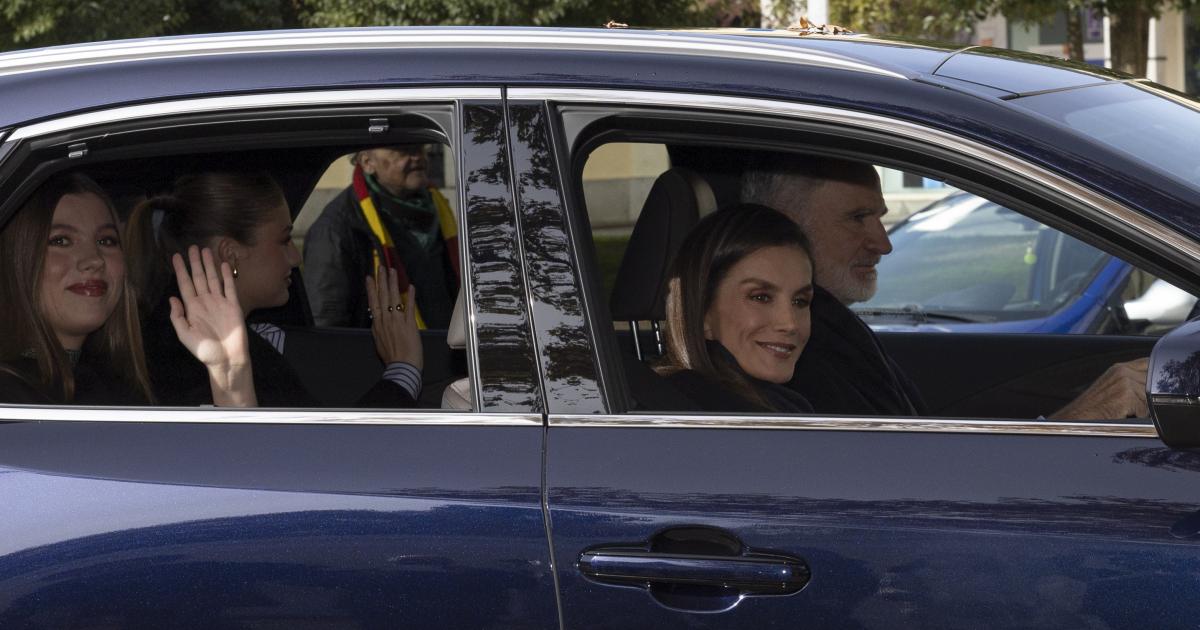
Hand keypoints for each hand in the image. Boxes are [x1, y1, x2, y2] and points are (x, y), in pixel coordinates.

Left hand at [169, 245, 256, 406]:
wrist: (227, 358)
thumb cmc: (205, 351)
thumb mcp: (185, 335)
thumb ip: (178, 317)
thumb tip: (172, 298)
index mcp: (192, 308)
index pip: (185, 284)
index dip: (180, 270)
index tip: (176, 257)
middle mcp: (205, 302)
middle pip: (199, 278)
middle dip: (195, 263)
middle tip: (192, 247)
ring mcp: (220, 303)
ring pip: (213, 279)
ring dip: (209, 265)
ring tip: (206, 251)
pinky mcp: (233, 306)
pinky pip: (229, 287)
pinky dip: (227, 276)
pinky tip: (224, 265)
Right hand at [366, 267, 422, 369]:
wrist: (401, 367)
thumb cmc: (391, 358)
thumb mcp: (379, 342)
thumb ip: (379, 329)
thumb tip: (378, 321)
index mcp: (377, 324)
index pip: (373, 302)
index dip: (371, 288)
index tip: (369, 277)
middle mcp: (385, 320)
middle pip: (382, 296)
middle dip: (382, 280)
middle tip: (381, 267)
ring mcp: (397, 321)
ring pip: (394, 298)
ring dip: (393, 283)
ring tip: (393, 271)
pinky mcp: (409, 324)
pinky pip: (409, 307)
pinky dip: (410, 296)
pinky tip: (410, 286)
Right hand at [1049, 357, 1148, 419]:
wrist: (1076, 419)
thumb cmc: (1092, 409)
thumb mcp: (1111, 388)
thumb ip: (1130, 381)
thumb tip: (1153, 385)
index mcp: (1119, 368)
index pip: (1148, 362)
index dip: (1154, 374)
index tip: (1154, 386)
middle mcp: (1122, 371)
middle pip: (1155, 382)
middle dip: (1150, 395)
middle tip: (1131, 406)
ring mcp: (1124, 381)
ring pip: (1152, 396)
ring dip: (1144, 407)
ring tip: (1126, 411)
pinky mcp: (1126, 395)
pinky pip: (1145, 409)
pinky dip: (1137, 417)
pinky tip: (1123, 415)